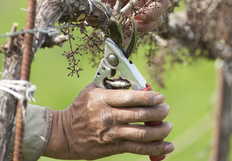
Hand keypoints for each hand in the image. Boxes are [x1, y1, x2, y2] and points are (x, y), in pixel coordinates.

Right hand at [43, 83, 173, 159]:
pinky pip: (138, 148)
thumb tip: (134, 82)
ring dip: (160, 131)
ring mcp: (111, 134)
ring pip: (142, 134)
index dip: (150, 97)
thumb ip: (112, 85)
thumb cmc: (80, 108)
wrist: (63, 134)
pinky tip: (167, 145)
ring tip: (167, 126)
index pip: (132, 97)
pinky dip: (155, 148)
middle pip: (141, 114)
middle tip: (166, 110)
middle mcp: (108, 117)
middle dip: (159, 112)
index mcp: (103, 99)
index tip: (160, 97)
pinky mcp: (113, 147)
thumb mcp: (92, 91)